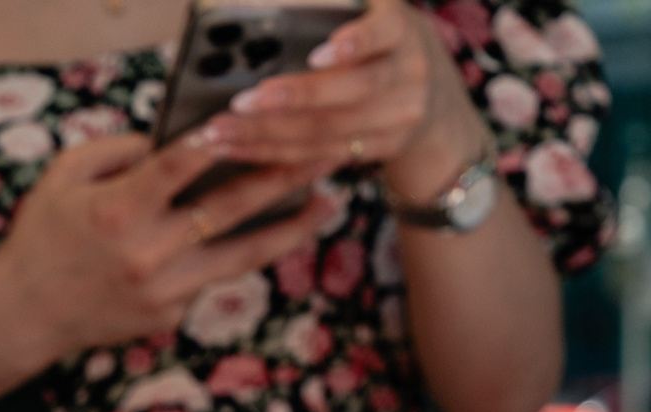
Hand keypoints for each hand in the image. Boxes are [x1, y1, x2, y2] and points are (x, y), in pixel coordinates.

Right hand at [0, 133, 335, 367]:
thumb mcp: (66, 176)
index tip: (263, 119)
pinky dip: (230, 256)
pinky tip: (261, 237)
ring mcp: (162, 290)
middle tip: (323, 155)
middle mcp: (148, 252)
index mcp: (119, 209)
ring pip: (241, 256)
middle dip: (283, 177)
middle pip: (230, 209)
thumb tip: (179, 139)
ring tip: (325, 207)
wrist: (24, 314)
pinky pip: (208, 278)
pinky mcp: (168, 315)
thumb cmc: (42, 235)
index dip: (224, 140)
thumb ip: (121, 152)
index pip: (182, 165)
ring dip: (289, 230)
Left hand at [199, 0, 489, 204]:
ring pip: (327, 132)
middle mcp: (407, 77)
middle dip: (292, 99)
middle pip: (350, 93)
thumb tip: (276, 4)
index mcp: (401, 31)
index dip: (353, 44)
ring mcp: (397, 120)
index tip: (318, 53)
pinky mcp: (377, 151)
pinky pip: (319, 157)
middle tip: (242, 102)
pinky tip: (237, 149)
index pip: (382, 35)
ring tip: (220, 132)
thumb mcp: (370, 14)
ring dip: (267, 135)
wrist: (431, 93)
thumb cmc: (379, 40)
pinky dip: (273, 154)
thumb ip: (331, 8)